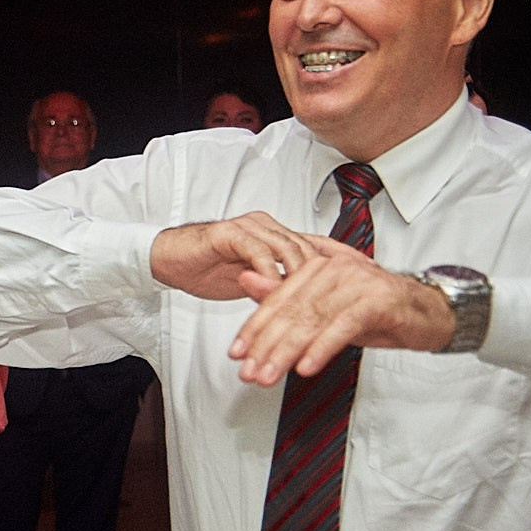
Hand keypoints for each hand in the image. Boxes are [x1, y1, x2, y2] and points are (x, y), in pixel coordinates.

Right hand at [149, 213, 330, 300]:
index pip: (317, 245)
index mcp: (275, 235)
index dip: (341, 260)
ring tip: (309, 300)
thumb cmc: (205, 269)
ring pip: (288, 248)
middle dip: (324, 275)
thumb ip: (276, 287)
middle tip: (336, 299)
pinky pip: (258, 252)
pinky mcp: (230, 233)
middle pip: (307, 247)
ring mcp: (249, 227)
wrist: (168, 260)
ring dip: (299, 276)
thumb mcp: (251, 284)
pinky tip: (275, 291)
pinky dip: (270, 272)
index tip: (363, 276)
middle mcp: (267, 226)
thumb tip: (305, 304)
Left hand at [229, 242, 456, 384]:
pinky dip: (321, 348)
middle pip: (291, 312)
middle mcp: (335, 269)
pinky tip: (305, 367)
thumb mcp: (326, 308)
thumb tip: (245, 282)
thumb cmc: (377, 311)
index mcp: (319, 266)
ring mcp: (357, 282)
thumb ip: (286, 297)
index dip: (254, 329)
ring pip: (311, 320)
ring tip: (269, 375)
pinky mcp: (377, 300)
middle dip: (265, 346)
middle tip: (248, 372)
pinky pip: (342, 326)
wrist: (430, 313)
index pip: (277, 299)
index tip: (236, 354)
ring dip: (286, 352)